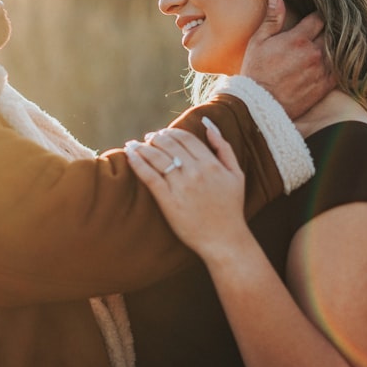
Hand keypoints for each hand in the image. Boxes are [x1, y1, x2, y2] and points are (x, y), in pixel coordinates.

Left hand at [124, 119, 249, 258]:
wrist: (224, 240)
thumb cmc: (231, 208)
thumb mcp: (236, 175)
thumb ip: (224, 148)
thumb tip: (209, 125)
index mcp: (211, 163)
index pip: (185, 138)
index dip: (170, 132)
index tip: (162, 134)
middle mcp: (196, 171)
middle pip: (169, 144)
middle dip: (155, 137)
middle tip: (147, 138)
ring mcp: (181, 186)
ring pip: (157, 157)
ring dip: (142, 147)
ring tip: (133, 145)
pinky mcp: (169, 201)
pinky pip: (150, 176)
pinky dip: (138, 163)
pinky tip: (130, 156)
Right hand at [241, 0, 335, 118]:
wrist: (259, 106)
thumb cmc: (255, 72)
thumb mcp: (258, 42)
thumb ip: (272, 19)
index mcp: (297, 39)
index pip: (319, 18)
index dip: (320, 14)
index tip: (320, 14)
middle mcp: (313, 53)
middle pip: (332, 33)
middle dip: (330, 29)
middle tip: (330, 27)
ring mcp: (321, 71)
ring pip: (339, 51)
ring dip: (337, 46)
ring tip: (336, 43)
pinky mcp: (324, 86)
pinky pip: (341, 70)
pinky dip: (341, 64)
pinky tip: (337, 61)